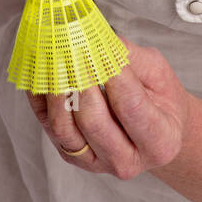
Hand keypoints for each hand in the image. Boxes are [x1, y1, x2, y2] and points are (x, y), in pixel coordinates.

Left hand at [26, 37, 192, 177]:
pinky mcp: (73, 157)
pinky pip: (49, 128)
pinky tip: (41, 74)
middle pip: (93, 121)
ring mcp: (96, 163)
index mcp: (160, 142)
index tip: (99, 45)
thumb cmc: (160, 99)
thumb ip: (131, 58)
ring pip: (65, 129)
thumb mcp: (158, 73)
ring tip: (55, 58)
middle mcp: (127, 161)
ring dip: (56, 89)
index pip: (130, 106)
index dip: (112, 73)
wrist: (155, 131)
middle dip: (80, 80)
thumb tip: (98, 38)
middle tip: (72, 47)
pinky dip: (41, 100)